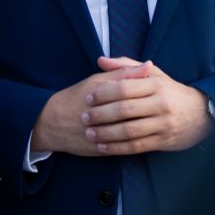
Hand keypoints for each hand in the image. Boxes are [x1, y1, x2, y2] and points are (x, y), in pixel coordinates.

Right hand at [31, 62, 154, 156]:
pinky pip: (121, 148)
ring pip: (129, 132)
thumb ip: (124, 73)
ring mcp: (100, 133)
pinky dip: (133, 143)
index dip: (150, 92)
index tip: (161, 91)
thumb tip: (150, 65)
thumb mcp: (98, 80)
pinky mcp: (99, 149)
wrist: (53, 122)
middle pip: (134, 113)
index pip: (133, 91)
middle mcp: (102, 113)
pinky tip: (142, 137)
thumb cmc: (78, 97)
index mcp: (103, 92)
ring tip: (154, 124)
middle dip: (150, 113)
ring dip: (144, 129)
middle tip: (161, 110)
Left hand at [81, 57, 212, 155]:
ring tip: (89, 133)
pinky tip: (102, 146)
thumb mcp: (154, 74)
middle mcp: (161, 103)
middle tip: (84, 117)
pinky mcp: (163, 141)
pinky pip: (136, 146)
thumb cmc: (170, 91)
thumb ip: (126, 66)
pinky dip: (117, 147)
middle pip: (124, 109)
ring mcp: (163, 123)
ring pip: (129, 130)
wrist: (202, 114)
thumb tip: (100, 60)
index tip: (89, 98)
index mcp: (156, 84)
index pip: (124, 87)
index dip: (104, 93)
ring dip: (106, 133)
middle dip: (101, 114)